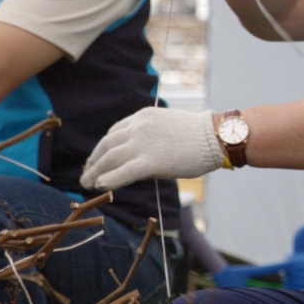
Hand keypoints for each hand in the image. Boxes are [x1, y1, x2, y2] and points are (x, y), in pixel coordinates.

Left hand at [81, 106, 224, 190]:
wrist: (215, 137)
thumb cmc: (198, 134)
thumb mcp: (168, 126)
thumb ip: (149, 136)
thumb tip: (138, 156)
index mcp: (142, 116)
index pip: (114, 133)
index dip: (102, 148)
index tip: (98, 159)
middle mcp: (138, 127)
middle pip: (107, 145)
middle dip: (94, 161)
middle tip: (87, 174)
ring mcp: (143, 144)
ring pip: (110, 159)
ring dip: (95, 172)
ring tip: (87, 184)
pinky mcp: (150, 161)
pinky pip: (123, 172)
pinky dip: (109, 179)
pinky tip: (100, 186)